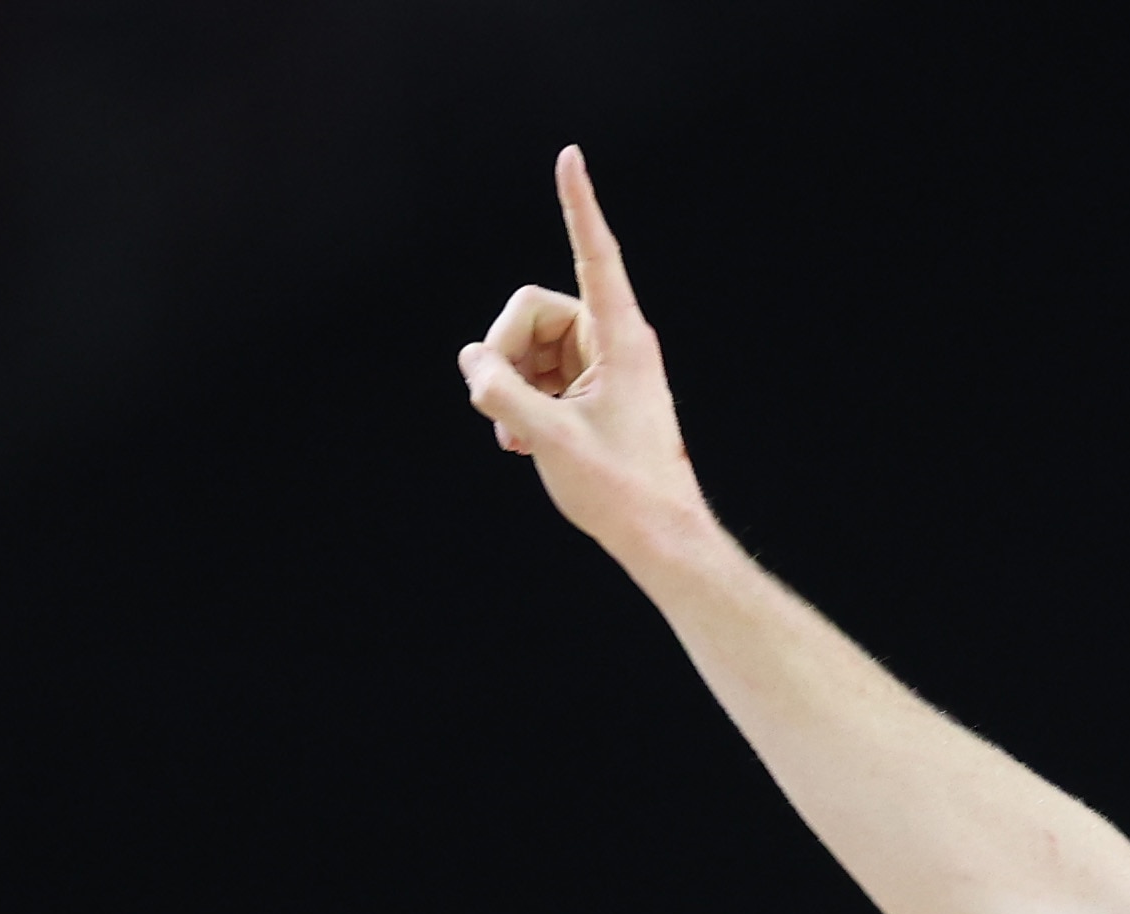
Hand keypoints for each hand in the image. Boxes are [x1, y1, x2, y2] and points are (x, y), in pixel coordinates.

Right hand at [457, 147, 708, 558]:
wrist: (659, 539)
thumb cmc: (619, 491)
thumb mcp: (546, 438)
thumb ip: (498, 390)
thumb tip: (469, 358)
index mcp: (621, 337)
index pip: (594, 254)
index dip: (578, 205)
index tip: (570, 157)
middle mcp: (615, 341)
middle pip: (532, 311)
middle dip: (503, 355)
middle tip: (495, 408)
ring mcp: (603, 366)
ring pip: (529, 347)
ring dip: (509, 388)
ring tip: (516, 439)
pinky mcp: (593, 392)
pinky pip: (539, 375)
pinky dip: (522, 403)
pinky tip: (520, 444)